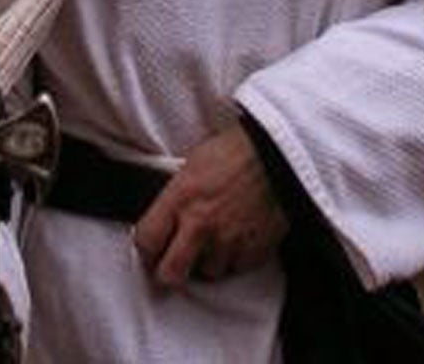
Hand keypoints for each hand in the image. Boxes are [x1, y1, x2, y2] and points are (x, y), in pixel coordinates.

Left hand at [131, 123, 288, 287]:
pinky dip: (236, 257)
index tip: (152, 247)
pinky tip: (238, 236)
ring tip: (216, 237)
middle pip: (170, 273)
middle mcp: (201, 224)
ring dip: (209, 260)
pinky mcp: (254, 250)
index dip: (146, 248)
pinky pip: (237, 267)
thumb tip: (164, 218)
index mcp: (180, 198)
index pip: (146, 241)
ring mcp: (228, 241)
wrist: (277, 153)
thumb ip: (175, 196)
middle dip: (169, 270)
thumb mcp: (193, 163)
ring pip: (208, 272)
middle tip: (175, 260)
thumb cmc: (235, 150)